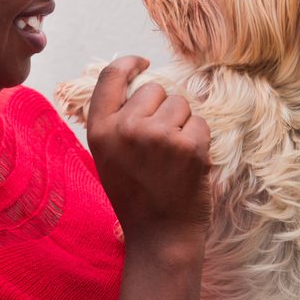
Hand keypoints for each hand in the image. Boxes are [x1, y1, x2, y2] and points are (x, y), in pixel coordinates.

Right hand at [86, 56, 211, 257]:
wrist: (160, 235)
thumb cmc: (135, 195)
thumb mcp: (107, 155)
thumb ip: (115, 120)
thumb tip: (137, 80)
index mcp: (100, 130)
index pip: (111, 76)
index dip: (129, 63)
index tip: (141, 63)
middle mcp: (126, 129)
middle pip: (154, 89)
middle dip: (161, 108)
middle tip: (158, 143)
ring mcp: (159, 136)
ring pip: (181, 104)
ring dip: (182, 124)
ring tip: (171, 156)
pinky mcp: (189, 146)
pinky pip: (200, 122)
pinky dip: (199, 140)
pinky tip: (187, 164)